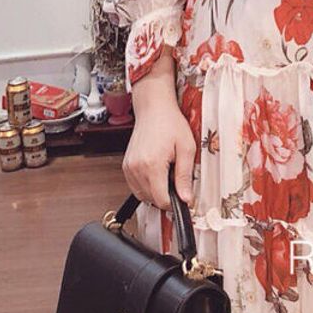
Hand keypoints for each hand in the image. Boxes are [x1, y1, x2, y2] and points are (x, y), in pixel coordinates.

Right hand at [122, 50, 196, 209]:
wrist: (154, 110)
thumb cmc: (171, 124)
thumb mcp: (187, 149)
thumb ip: (185, 176)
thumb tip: (186, 198)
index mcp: (151, 166)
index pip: (161, 200)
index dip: (175, 202)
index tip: (184, 197)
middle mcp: (136, 169)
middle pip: (151, 200)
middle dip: (166, 195)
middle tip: (177, 177)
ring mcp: (128, 168)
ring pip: (142, 195)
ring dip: (156, 191)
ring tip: (167, 172)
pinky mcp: (125, 167)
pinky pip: (135, 187)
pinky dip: (147, 185)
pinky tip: (158, 172)